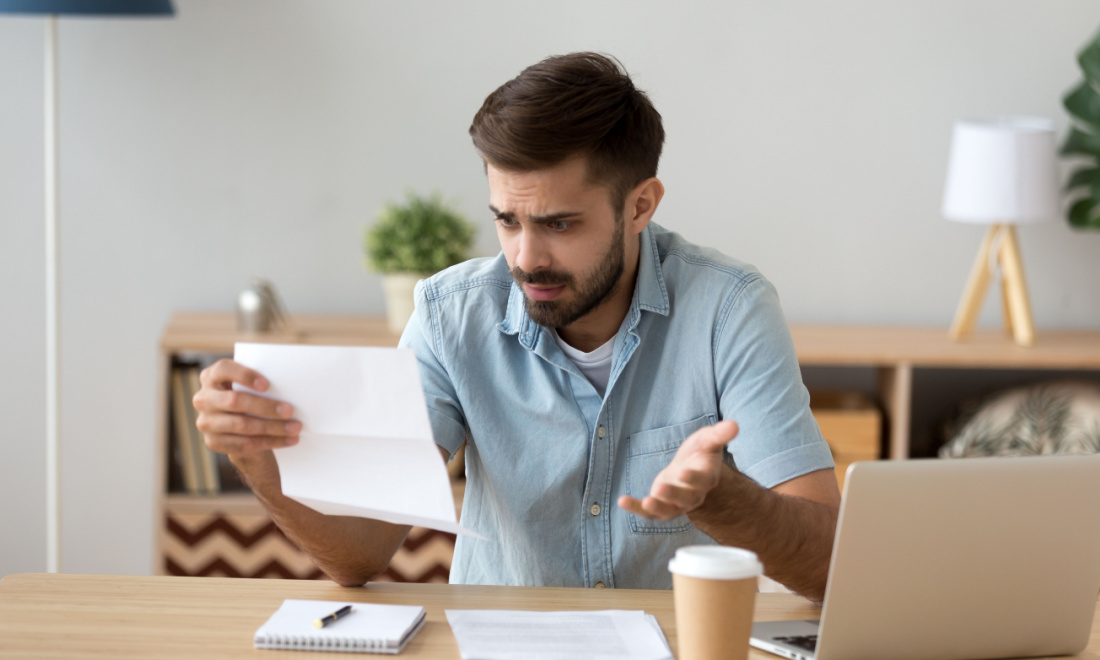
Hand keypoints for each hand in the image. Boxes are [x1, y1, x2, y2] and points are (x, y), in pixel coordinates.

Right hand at [192, 359, 300, 457]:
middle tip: (290, 410)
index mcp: (211, 377)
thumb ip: (259, 382)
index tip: (267, 385)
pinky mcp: (213, 442)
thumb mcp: (249, 386)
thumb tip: (290, 384)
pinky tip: (288, 440)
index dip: (244, 375)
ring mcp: (206, 422)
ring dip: (272, 427)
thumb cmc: (249, 396)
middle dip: (265, 406)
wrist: (238, 425)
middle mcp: (203, 399)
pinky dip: (270, 442)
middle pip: (234, 401)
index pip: (224, 369)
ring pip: (242, 425)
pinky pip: (244, 444)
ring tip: (295, 428)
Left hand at [617, 420, 738, 519]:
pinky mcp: (661, 506)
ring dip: (657, 507)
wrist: (689, 470)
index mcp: (705, 478)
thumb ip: (720, 434)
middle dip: (673, 494)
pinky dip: (636, 508)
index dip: (693, 478)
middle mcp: (693, 495)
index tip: (684, 473)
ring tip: (646, 502)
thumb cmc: (700, 453)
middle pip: (685, 498)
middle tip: (660, 488)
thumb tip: (735, 425)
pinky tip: (622, 501)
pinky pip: (649, 512)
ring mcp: (676, 504)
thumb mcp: (708, 440)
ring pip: (668, 509)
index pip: (701, 480)